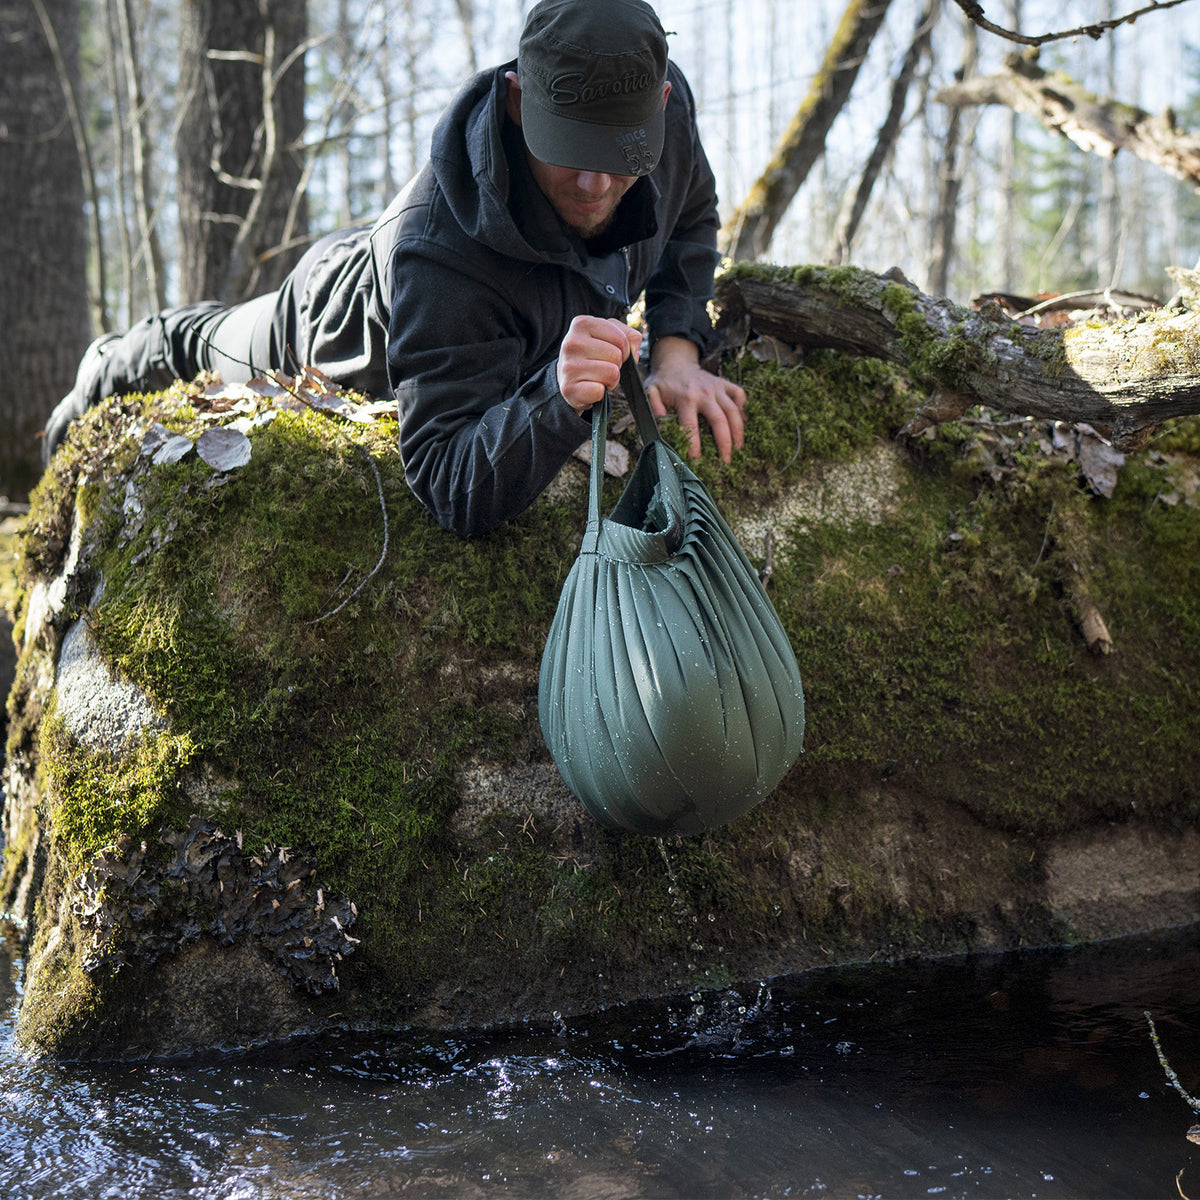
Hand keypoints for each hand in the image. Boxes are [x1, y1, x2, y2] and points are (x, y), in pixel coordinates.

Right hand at [557, 316, 641, 414]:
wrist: (568, 377)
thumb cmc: (593, 354)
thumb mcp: (610, 336)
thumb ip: (629, 336)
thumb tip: (633, 352)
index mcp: (582, 323)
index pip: (621, 339)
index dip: (624, 350)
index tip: (611, 353)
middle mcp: (571, 342)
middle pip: (616, 356)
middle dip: (616, 365)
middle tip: (603, 367)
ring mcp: (568, 366)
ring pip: (612, 374)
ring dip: (611, 380)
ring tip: (598, 377)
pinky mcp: (569, 388)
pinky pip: (599, 391)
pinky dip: (600, 393)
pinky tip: (591, 388)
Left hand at [645, 336, 745, 461]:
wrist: (675, 362)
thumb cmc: (663, 383)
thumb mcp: (651, 393)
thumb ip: (654, 408)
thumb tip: (660, 427)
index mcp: (686, 398)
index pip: (691, 425)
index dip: (694, 444)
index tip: (696, 460)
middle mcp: (704, 393)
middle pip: (719, 420)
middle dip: (725, 442)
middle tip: (726, 461)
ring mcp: (716, 387)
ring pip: (733, 410)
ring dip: (738, 431)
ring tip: (739, 448)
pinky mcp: (724, 383)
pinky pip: (739, 394)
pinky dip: (742, 408)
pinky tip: (743, 422)